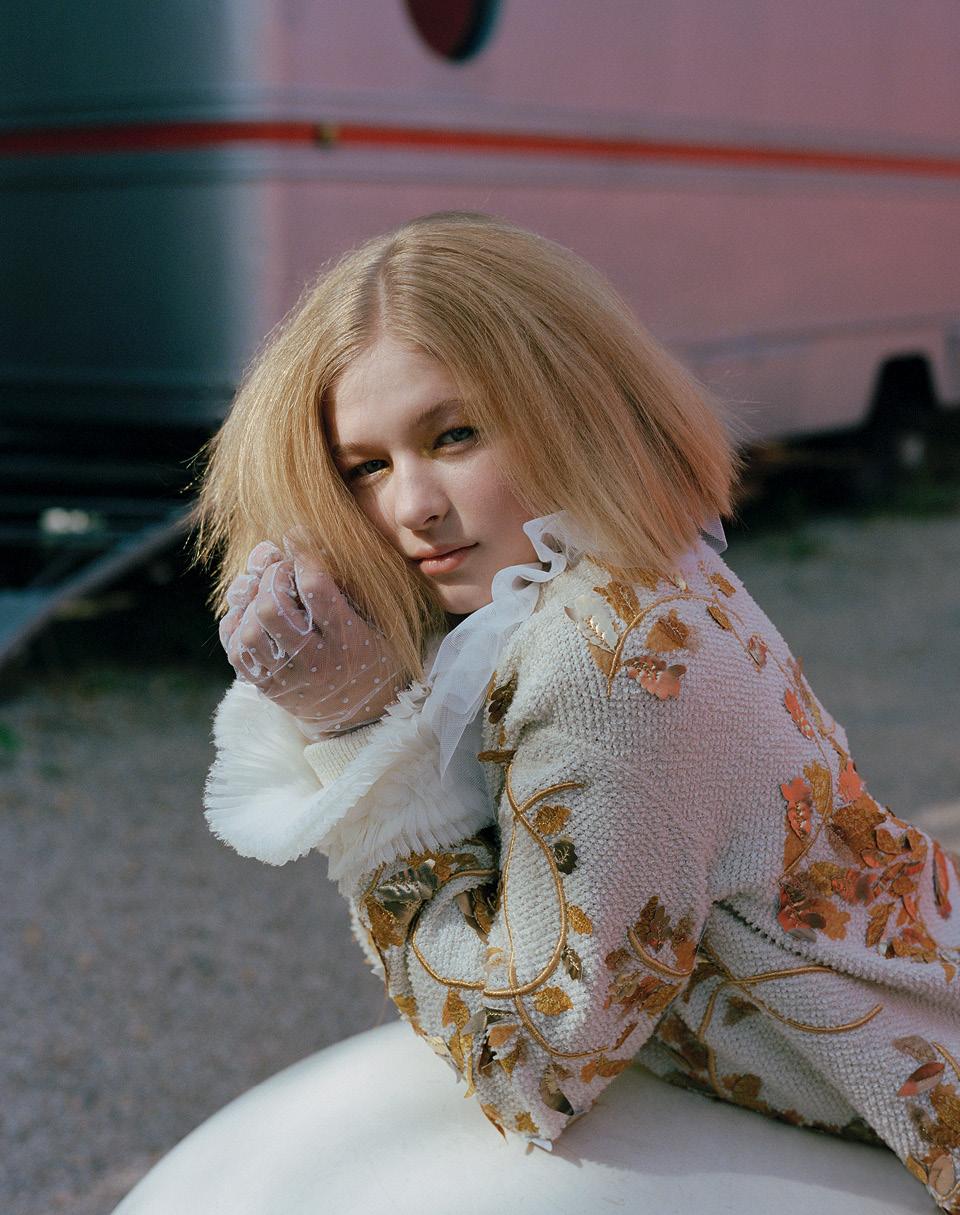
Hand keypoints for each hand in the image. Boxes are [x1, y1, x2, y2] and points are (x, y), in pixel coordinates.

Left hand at [218, 540, 406, 738]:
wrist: (361, 718)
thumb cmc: (372, 656)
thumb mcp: (377, 622)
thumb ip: (347, 587)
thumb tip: (303, 547)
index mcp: (349, 639)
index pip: (316, 588)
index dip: (302, 554)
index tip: (296, 536)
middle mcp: (316, 661)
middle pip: (272, 609)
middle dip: (272, 577)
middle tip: (281, 569)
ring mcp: (287, 677)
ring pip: (250, 632)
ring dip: (252, 602)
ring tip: (266, 592)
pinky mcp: (268, 687)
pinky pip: (237, 653)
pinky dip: (237, 625)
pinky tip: (251, 614)